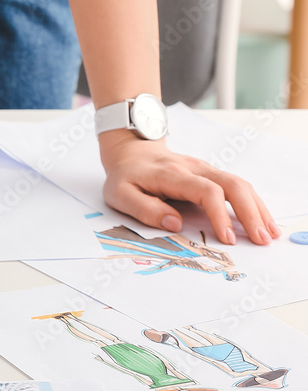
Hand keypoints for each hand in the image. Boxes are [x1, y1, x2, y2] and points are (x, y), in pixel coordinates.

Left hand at [99, 130, 280, 245]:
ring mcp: (204, 169)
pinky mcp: (210, 175)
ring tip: (269, 233)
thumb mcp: (120, 194)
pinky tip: (262, 220)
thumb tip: (173, 224)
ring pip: (239, 183)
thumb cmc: (125, 176)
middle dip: (250, 211)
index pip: (205, 191)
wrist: (131, 151)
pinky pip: (237, 186)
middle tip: (261, 238)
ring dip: (257, 208)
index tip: (227, 238)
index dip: (219, 214)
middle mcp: (194, 168)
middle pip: (232, 184)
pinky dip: (252, 203)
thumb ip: (145, 209)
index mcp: (172, 174)